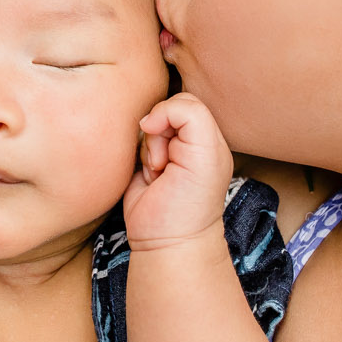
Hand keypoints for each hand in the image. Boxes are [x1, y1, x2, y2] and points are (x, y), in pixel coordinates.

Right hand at [123, 93, 233, 248]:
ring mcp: (165, 152)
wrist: (166, 240)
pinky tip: (149, 178)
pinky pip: (133, 144)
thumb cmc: (191, 200)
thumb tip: (149, 119)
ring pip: (145, 127)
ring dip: (149, 150)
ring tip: (158, 174)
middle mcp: (189, 142)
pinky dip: (138, 158)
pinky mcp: (144, 163)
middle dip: (159, 134)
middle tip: (166, 162)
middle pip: (163, 110)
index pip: (186, 102)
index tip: (173, 145)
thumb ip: (190, 115)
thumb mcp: (206, 151)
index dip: (172, 116)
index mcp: (209, 138)